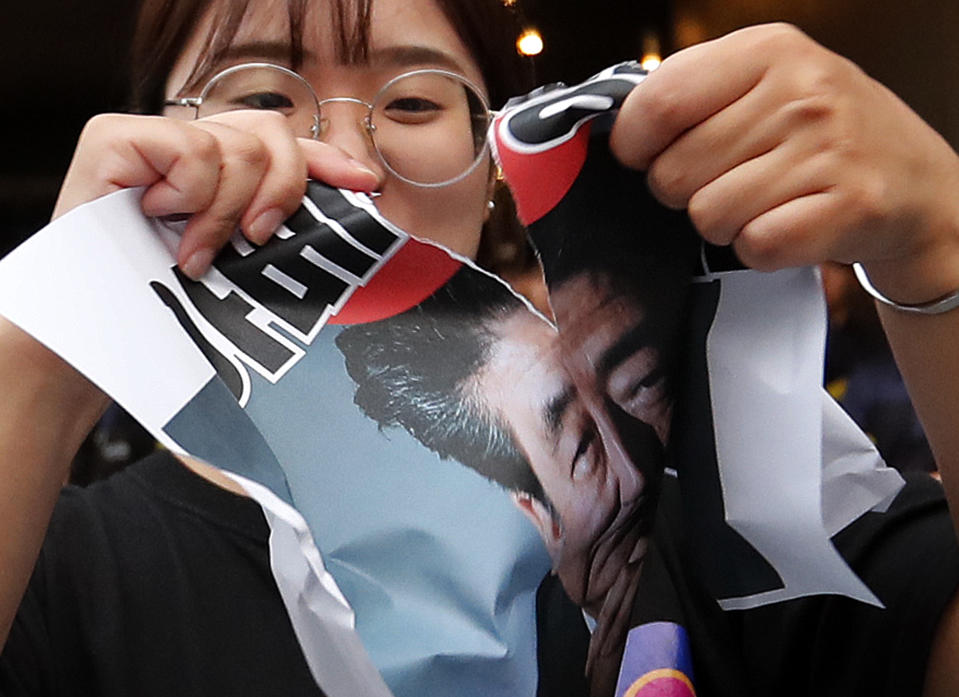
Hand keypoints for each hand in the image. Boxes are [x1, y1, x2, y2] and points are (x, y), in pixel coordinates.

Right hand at [53, 111, 380, 278]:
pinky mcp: (117, 135)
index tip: (366, 185)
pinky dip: (190, 194)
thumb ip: (272, 230)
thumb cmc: (164, 298)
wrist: (97, 327)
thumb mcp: (237, 263)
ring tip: (193, 252)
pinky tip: (159, 216)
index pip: (285, 147)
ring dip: (223, 213)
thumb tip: (336, 225)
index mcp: (222, 173)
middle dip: (282, 189)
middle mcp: (192, 146)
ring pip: (236, 148)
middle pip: (272, 134)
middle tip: (256, 238)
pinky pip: (193, 150)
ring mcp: (155, 137)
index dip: (328, 160)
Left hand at [610, 23, 958, 303]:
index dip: (633, 144)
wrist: (915, 182)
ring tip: (762, 201)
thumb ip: (694, 92)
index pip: (658, 103)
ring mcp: (829, 150)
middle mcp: (802, 92)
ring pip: (707, 215)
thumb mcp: (766, 82)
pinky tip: (787, 224)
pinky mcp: (848, 207)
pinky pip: (754, 246)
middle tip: (725, 181)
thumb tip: (618, 129)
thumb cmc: (821, 133)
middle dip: (683, 191)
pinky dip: (758, 248)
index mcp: (769, 50)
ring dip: (723, 222)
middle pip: (673, 172)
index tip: (643, 156)